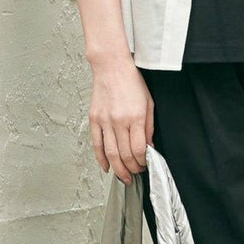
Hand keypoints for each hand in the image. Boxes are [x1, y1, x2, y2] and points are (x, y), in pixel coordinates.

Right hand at [88, 55, 153, 184]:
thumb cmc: (132, 81)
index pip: (139, 149)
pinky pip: (97, 144)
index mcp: (136, 117)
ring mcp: (105, 121)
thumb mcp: (149, 103)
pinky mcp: (94, 119)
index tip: (145, 165)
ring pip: (110, 154)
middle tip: (135, 174)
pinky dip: (101, 159)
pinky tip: (107, 167)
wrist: (111, 66)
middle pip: (125, 155)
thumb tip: (149, 147)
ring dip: (118, 169)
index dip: (143, 162)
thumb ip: (149, 127)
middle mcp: (119, 121)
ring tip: (123, 177)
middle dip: (132, 169)